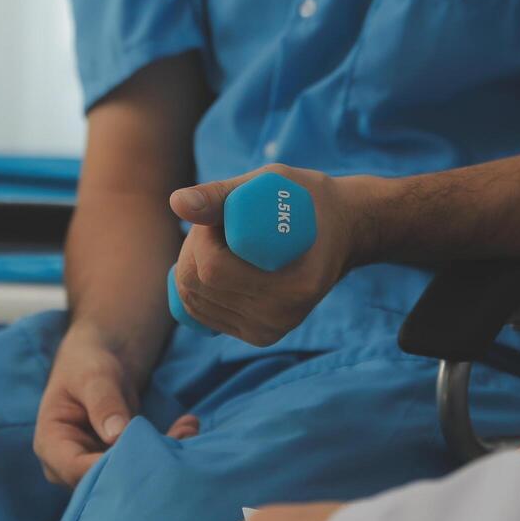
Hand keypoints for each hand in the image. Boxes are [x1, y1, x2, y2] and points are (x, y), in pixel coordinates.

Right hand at [33, 323, 198, 486]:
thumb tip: (117, 436)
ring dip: (161, 458)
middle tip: (183, 437)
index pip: (77, 471)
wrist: (97, 362)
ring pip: (126, 478)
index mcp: (51, 445)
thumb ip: (104, 404)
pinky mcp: (116, 464)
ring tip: (190, 429)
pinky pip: (140, 467)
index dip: (111, 468)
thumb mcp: (94, 377)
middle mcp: (68, 465)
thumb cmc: (87, 364)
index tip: (147, 452)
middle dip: (144, 464)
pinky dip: (166, 450)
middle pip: (103, 482)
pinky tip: (187, 428)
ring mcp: (92, 467)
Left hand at [169, 165, 372, 345]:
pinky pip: (203, 315)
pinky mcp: (259, 336)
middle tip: (216, 224)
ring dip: (193, 266)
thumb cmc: (306, 201)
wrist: (343, 232)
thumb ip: (221, 194)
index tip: (220, 214)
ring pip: (195, 302)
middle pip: (199, 286)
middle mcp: (283, 315)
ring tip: (224, 243)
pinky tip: (221, 267)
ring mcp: (270, 330)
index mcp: (295, 284)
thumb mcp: (269, 184)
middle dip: (193, 249)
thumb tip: (176, 204)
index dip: (201, 236)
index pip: (214, 268)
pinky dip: (199, 287)